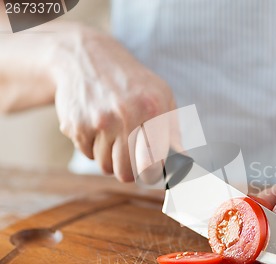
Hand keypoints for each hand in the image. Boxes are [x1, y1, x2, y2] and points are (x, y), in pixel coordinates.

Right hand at [49, 25, 175, 181]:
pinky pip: (87, 154)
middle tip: (131, 158)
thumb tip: (182, 162)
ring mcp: (97, 121)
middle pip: (125, 173)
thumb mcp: (161, 97)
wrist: (86, 58)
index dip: (151, 174)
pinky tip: (97, 126)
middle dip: (129, 171)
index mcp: (151, 109)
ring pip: (105, 166)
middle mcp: (124, 115)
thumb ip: (172, 132)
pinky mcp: (74, 125)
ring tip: (114, 136)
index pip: (152, 162)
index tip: (151, 172)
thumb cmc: (132, 83)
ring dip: (110, 158)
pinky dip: (93, 147)